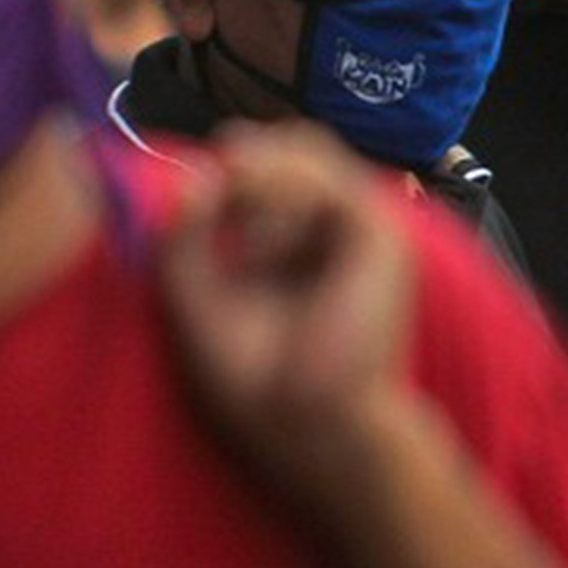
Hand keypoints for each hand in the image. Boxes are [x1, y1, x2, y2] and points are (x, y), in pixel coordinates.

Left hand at [162, 122, 418, 522]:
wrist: (303, 423)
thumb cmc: (255, 377)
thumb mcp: (195, 293)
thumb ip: (186, 233)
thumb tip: (197, 173)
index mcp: (294, 240)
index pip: (268, 165)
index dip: (231, 164)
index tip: (193, 196)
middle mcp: (332, 227)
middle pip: (293, 144)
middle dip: (246, 161)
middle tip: (212, 201)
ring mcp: (361, 226)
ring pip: (308, 149)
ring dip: (260, 180)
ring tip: (243, 245)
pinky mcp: (380, 233)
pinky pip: (327, 180)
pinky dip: (283, 196)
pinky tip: (259, 246)